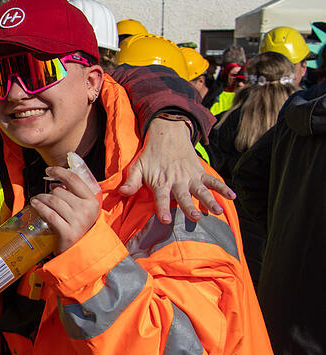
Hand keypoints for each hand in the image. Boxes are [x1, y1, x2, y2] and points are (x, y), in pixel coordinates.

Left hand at [30, 166, 99, 253]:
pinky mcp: (68, 232)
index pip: (74, 179)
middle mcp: (87, 209)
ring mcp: (78, 221)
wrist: (79, 251)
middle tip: (43, 196)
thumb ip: (74, 193)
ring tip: (36, 200)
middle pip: (60, 191)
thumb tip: (55, 180)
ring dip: (41, 198)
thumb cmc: (77, 226)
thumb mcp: (82, 208)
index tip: (48, 170)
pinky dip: (40, 208)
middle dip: (48, 191)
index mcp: (92, 200)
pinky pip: (49, 214)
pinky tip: (34, 205)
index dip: (59, 171)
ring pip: (53, 200)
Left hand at [119, 117, 234, 223]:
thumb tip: (121, 192)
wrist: (168, 134)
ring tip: (217, 212)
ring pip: (201, 190)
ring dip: (210, 200)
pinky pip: (213, 181)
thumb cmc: (150, 155)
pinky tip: (232, 196)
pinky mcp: (200, 172)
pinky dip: (223, 188)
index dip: (163, 208)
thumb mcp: (137, 167)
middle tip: (195, 218)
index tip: (166, 220)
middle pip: (183, 196)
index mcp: (161, 182)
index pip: (161, 198)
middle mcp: (177, 180)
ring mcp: (190, 177)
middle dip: (189, 207)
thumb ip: (131, 181)